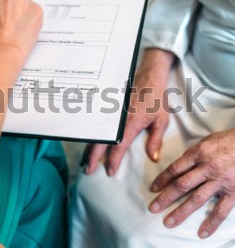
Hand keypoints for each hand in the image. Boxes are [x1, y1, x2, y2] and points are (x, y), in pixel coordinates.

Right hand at [82, 49, 174, 175]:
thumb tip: (153, 158)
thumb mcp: (161, 120)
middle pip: (101, 141)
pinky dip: (92, 137)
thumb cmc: (156, 98)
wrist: (149, 75)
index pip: (119, 146)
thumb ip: (156, 140)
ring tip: (85, 162)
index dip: (113, 160)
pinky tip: (89, 145)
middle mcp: (119, 118)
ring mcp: (112, 112)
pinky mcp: (109, 107)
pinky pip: (98, 125)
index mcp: (132, 123)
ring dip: (90, 149)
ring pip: (97, 133)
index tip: (110, 172)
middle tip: (88, 171)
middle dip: (93, 157)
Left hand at [149, 129, 234, 237]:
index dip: (162, 180)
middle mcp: (208, 167)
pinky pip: (221, 210)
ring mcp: (221, 181)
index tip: (153, 189)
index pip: (175, 168)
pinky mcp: (234, 191)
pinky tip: (202, 233)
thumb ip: (194, 155)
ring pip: (197, 199)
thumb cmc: (229, 141)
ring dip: (181, 212)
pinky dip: (211, 223)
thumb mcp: (208, 141)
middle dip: (165, 198)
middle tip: (152, 208)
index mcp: (199, 152)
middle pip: (181, 185)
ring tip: (168, 223)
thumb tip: (178, 168)